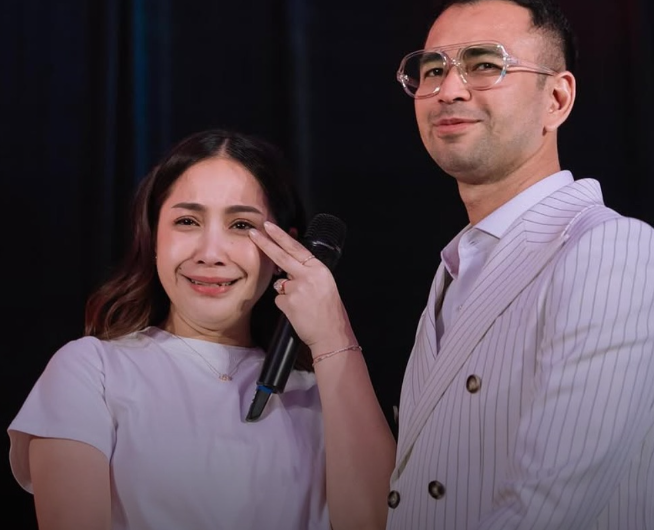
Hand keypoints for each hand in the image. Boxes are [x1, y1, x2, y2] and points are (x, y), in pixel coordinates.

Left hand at [249, 222, 355, 352]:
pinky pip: (279, 299)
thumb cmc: (329, 312)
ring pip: (280, 284)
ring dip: (286, 292)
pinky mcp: (288, 302)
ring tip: (303, 304)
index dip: (281, 236)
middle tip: (253, 233)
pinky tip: (298, 312)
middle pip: (281, 256)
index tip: (270, 226)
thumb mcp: (324, 284)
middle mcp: (308, 276)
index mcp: (319, 269)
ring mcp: (297, 289)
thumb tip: (285, 265)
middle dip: (265, 243)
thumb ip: (306, 272)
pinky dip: (285, 305)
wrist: (331, 334)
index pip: (296, 248)